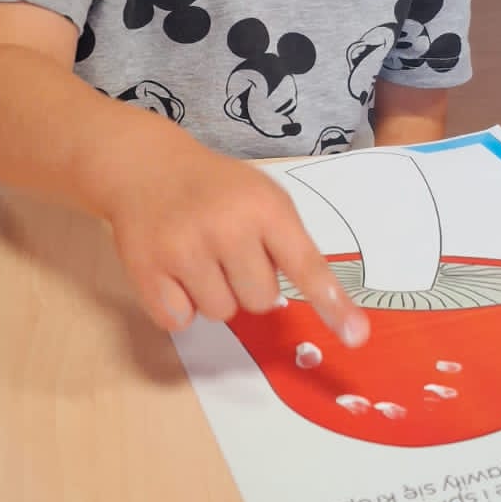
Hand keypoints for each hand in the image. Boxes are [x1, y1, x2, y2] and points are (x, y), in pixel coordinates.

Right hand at [106, 127, 369, 346]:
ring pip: (222, 314)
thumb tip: (324, 305)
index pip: (306, 265)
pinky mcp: (146, 271)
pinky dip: (179, 306)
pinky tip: (172, 270)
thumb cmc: (216, 188)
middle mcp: (227, 228)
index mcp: (265, 207)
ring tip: (198, 256)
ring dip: (213, 295)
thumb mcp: (262, 197)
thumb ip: (288, 244)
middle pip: (261, 302)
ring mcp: (183, 250)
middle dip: (249, 285)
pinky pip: (179, 322)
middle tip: (227, 250)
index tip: (355, 335)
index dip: (332, 303)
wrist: (145, 166)